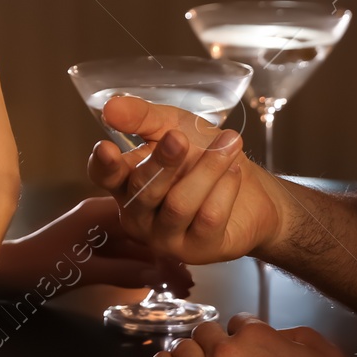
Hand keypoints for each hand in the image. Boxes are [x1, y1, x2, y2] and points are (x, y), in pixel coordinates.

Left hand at [0, 195, 193, 298]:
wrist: (6, 273)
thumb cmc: (40, 266)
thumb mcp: (86, 271)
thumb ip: (125, 272)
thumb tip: (164, 275)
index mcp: (102, 212)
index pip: (147, 221)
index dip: (170, 242)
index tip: (191, 262)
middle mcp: (103, 215)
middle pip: (145, 233)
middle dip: (168, 257)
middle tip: (190, 283)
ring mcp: (98, 231)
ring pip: (136, 246)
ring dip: (157, 266)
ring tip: (181, 288)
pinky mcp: (92, 246)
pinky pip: (124, 255)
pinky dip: (140, 269)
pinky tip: (157, 284)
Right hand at [86, 94, 282, 265]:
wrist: (253, 191)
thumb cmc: (202, 156)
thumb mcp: (172, 125)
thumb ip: (141, 117)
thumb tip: (111, 106)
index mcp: (126, 184)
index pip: (105, 176)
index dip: (103, 164)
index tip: (107, 148)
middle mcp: (139, 216)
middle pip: (143, 190)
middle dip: (164, 160)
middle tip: (180, 137)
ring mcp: (166, 238)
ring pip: (179, 204)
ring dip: (207, 168)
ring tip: (230, 143)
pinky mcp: (198, 250)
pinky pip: (208, 217)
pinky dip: (225, 189)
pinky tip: (234, 172)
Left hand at [152, 315, 350, 356]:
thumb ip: (302, 335)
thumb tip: (284, 334)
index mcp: (255, 336)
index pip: (239, 321)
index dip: (243, 333)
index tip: (245, 345)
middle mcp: (225, 351)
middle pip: (206, 331)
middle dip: (214, 341)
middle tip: (220, 355)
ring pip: (183, 347)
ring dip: (190, 352)